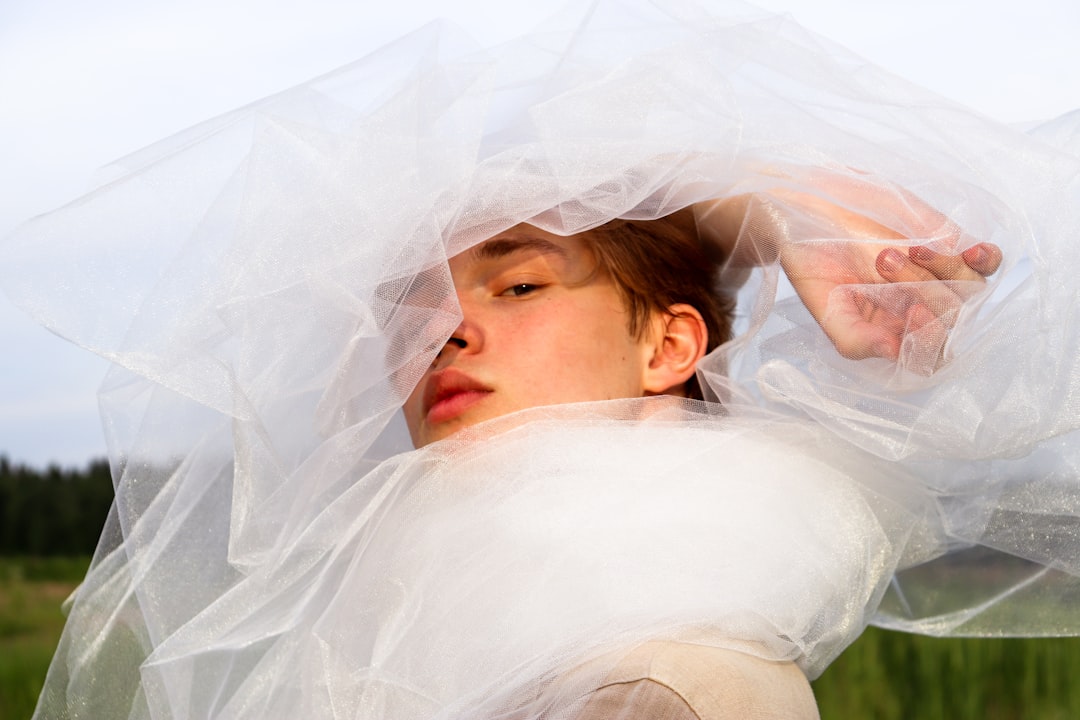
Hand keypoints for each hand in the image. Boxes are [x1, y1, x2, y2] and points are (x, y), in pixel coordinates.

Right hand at [770, 179, 1001, 372]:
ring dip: (946, 269)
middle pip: (954, 320)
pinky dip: (987, 260)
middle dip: (926, 290)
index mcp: (889, 333)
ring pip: (972, 291)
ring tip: (904, 248)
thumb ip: (852, 336)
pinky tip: (972, 251)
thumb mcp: (821, 303)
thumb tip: (891, 352)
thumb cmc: (811, 259)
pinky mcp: (950, 246)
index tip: (912, 309)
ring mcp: (938, 278)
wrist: (810, 210)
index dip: (930, 338)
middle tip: (884, 262)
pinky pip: (987, 263)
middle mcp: (918, 309)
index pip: (930, 355)